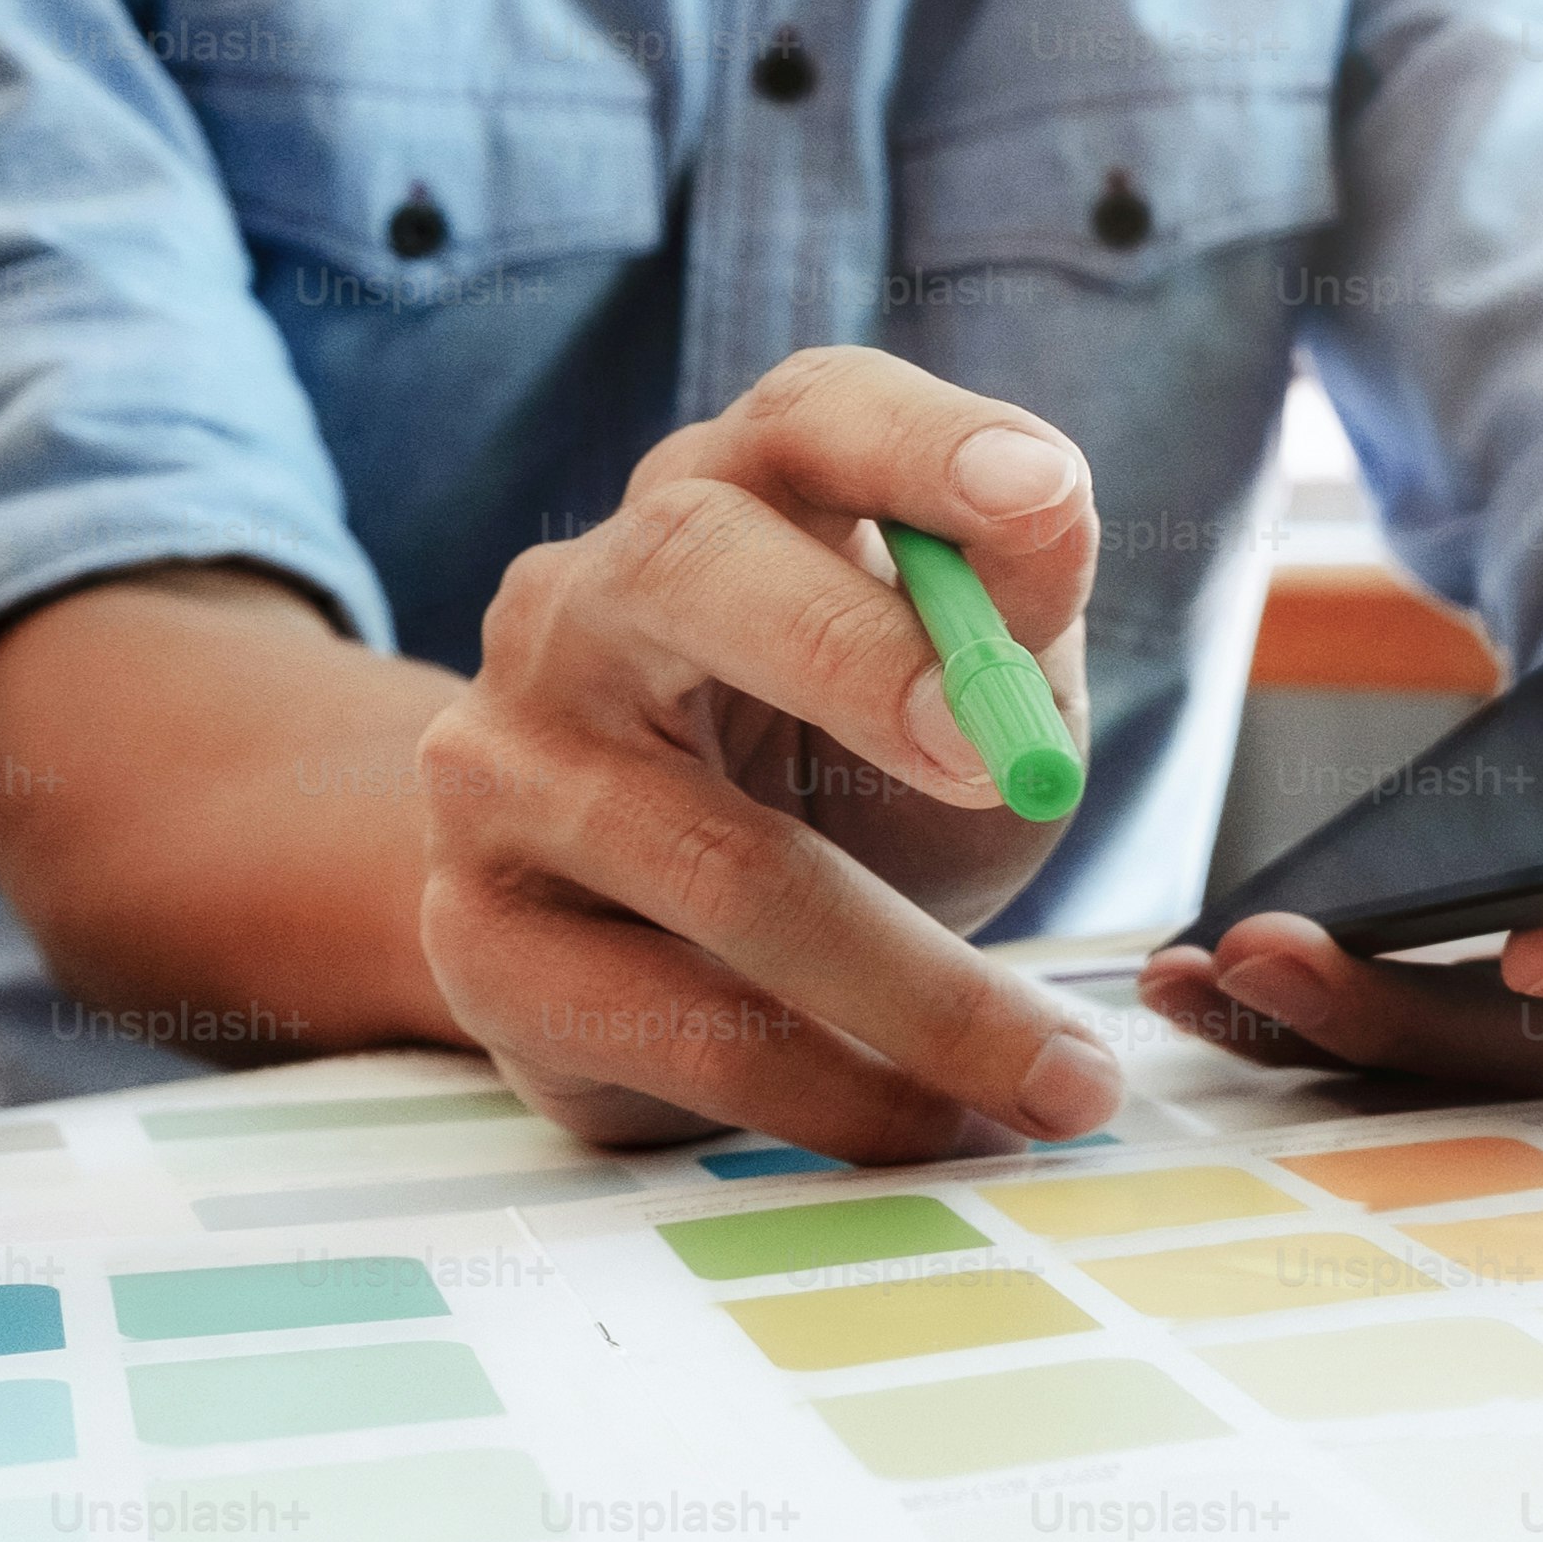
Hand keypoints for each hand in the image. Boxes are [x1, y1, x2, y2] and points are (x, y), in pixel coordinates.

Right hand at [413, 347, 1120, 1159]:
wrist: (662, 943)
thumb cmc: (852, 779)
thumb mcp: (974, 695)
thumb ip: (1013, 619)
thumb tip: (1043, 536)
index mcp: (734, 501)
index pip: (815, 415)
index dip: (926, 446)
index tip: (1046, 503)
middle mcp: (587, 601)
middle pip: (696, 566)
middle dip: (858, 656)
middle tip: (1005, 766)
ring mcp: (506, 766)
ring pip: (715, 860)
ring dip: (919, 986)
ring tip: (1061, 1078)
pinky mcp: (481, 940)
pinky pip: (671, 1023)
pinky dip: (837, 1090)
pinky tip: (939, 1126)